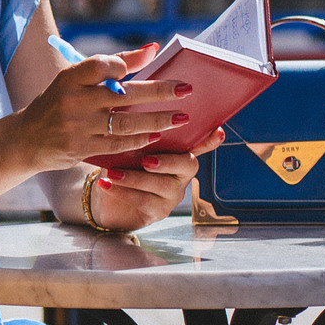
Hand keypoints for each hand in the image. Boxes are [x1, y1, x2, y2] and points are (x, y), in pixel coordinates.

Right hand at [15, 45, 198, 173]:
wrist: (27, 139)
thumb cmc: (59, 103)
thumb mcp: (74, 80)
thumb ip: (112, 65)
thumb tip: (153, 50)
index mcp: (69, 77)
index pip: (102, 64)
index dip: (127, 63)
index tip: (151, 60)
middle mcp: (72, 100)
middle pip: (124, 94)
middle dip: (160, 91)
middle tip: (187, 89)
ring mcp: (77, 126)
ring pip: (127, 122)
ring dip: (158, 119)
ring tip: (182, 117)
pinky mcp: (80, 149)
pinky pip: (118, 144)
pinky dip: (141, 139)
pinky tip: (158, 135)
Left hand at [85, 128, 224, 231]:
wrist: (105, 194)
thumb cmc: (119, 162)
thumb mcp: (126, 146)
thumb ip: (135, 134)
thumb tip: (127, 113)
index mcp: (177, 152)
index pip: (199, 144)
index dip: (210, 140)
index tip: (218, 131)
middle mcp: (181, 173)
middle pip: (188, 165)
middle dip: (168, 161)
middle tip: (146, 159)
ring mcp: (173, 193)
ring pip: (162, 185)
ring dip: (135, 178)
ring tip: (113, 172)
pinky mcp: (158, 211)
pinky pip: (143, 201)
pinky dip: (122, 192)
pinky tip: (105, 185)